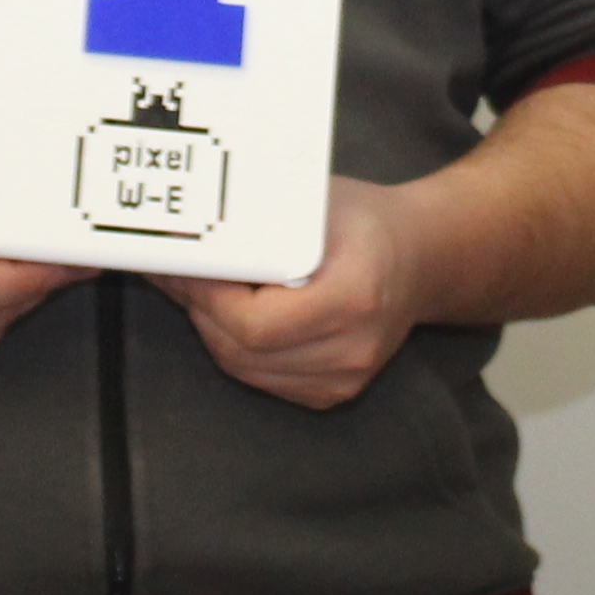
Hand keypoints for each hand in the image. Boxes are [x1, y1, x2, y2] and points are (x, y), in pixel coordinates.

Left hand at [159, 178, 435, 410]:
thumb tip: (188, 230)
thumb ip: (259, 220)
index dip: (207, 299)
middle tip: (174, 271)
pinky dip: (235, 348)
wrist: (420, 257)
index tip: (182, 265)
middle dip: (198, 310)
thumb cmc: (365, 222)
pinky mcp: (333, 391)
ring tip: (194, 288)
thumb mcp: (316, 202)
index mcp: (353, 297)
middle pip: (243, 351)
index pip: (255, 323)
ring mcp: (345, 377)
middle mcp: (353, 348)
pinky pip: (262, 378)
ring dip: (211, 329)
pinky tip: (226, 314)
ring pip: (245, 369)